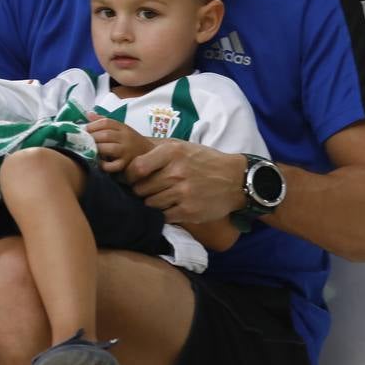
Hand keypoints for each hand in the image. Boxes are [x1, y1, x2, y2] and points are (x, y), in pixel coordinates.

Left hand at [85, 113, 152, 172]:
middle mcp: (126, 138)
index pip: (107, 122)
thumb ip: (104, 121)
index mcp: (123, 127)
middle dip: (92, 137)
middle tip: (83, 141)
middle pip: (106, 135)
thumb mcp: (120, 128)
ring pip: (110, 148)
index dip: (93, 125)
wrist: (149, 154)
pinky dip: (104, 165)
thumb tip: (88, 114)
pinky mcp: (126, 165)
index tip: (84, 130)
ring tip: (90, 150)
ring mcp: (127, 152)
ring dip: (97, 149)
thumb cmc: (130, 141)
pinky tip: (98, 163)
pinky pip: (114, 166)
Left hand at [126, 141, 244, 225]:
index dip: (130, 176)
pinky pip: (164, 216)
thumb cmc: (205, 162)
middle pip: (141, 189)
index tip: (132, 180)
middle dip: (141, 191)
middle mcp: (176, 172)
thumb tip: (131, 165)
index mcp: (172, 153)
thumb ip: (158, 154)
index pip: (137, 168)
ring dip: (152, 203)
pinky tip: (172, 207)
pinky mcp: (188, 211)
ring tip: (162, 198)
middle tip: (148, 191)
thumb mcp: (183, 148)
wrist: (235, 179)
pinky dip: (164, 214)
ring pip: (150, 204)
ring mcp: (183, 193)